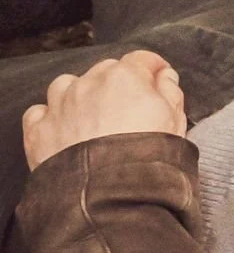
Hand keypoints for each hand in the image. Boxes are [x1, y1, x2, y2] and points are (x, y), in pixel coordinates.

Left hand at [23, 51, 186, 170]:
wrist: (110, 193)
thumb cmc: (147, 156)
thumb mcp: (175, 121)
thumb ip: (171, 92)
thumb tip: (165, 76)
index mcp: (125, 77)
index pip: (141, 59)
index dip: (154, 69)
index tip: (160, 79)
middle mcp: (88, 84)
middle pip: (105, 70)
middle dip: (119, 83)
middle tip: (131, 107)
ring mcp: (60, 105)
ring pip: (67, 85)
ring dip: (80, 94)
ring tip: (93, 116)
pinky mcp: (39, 130)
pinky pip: (39, 112)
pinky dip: (51, 116)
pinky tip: (64, 128)